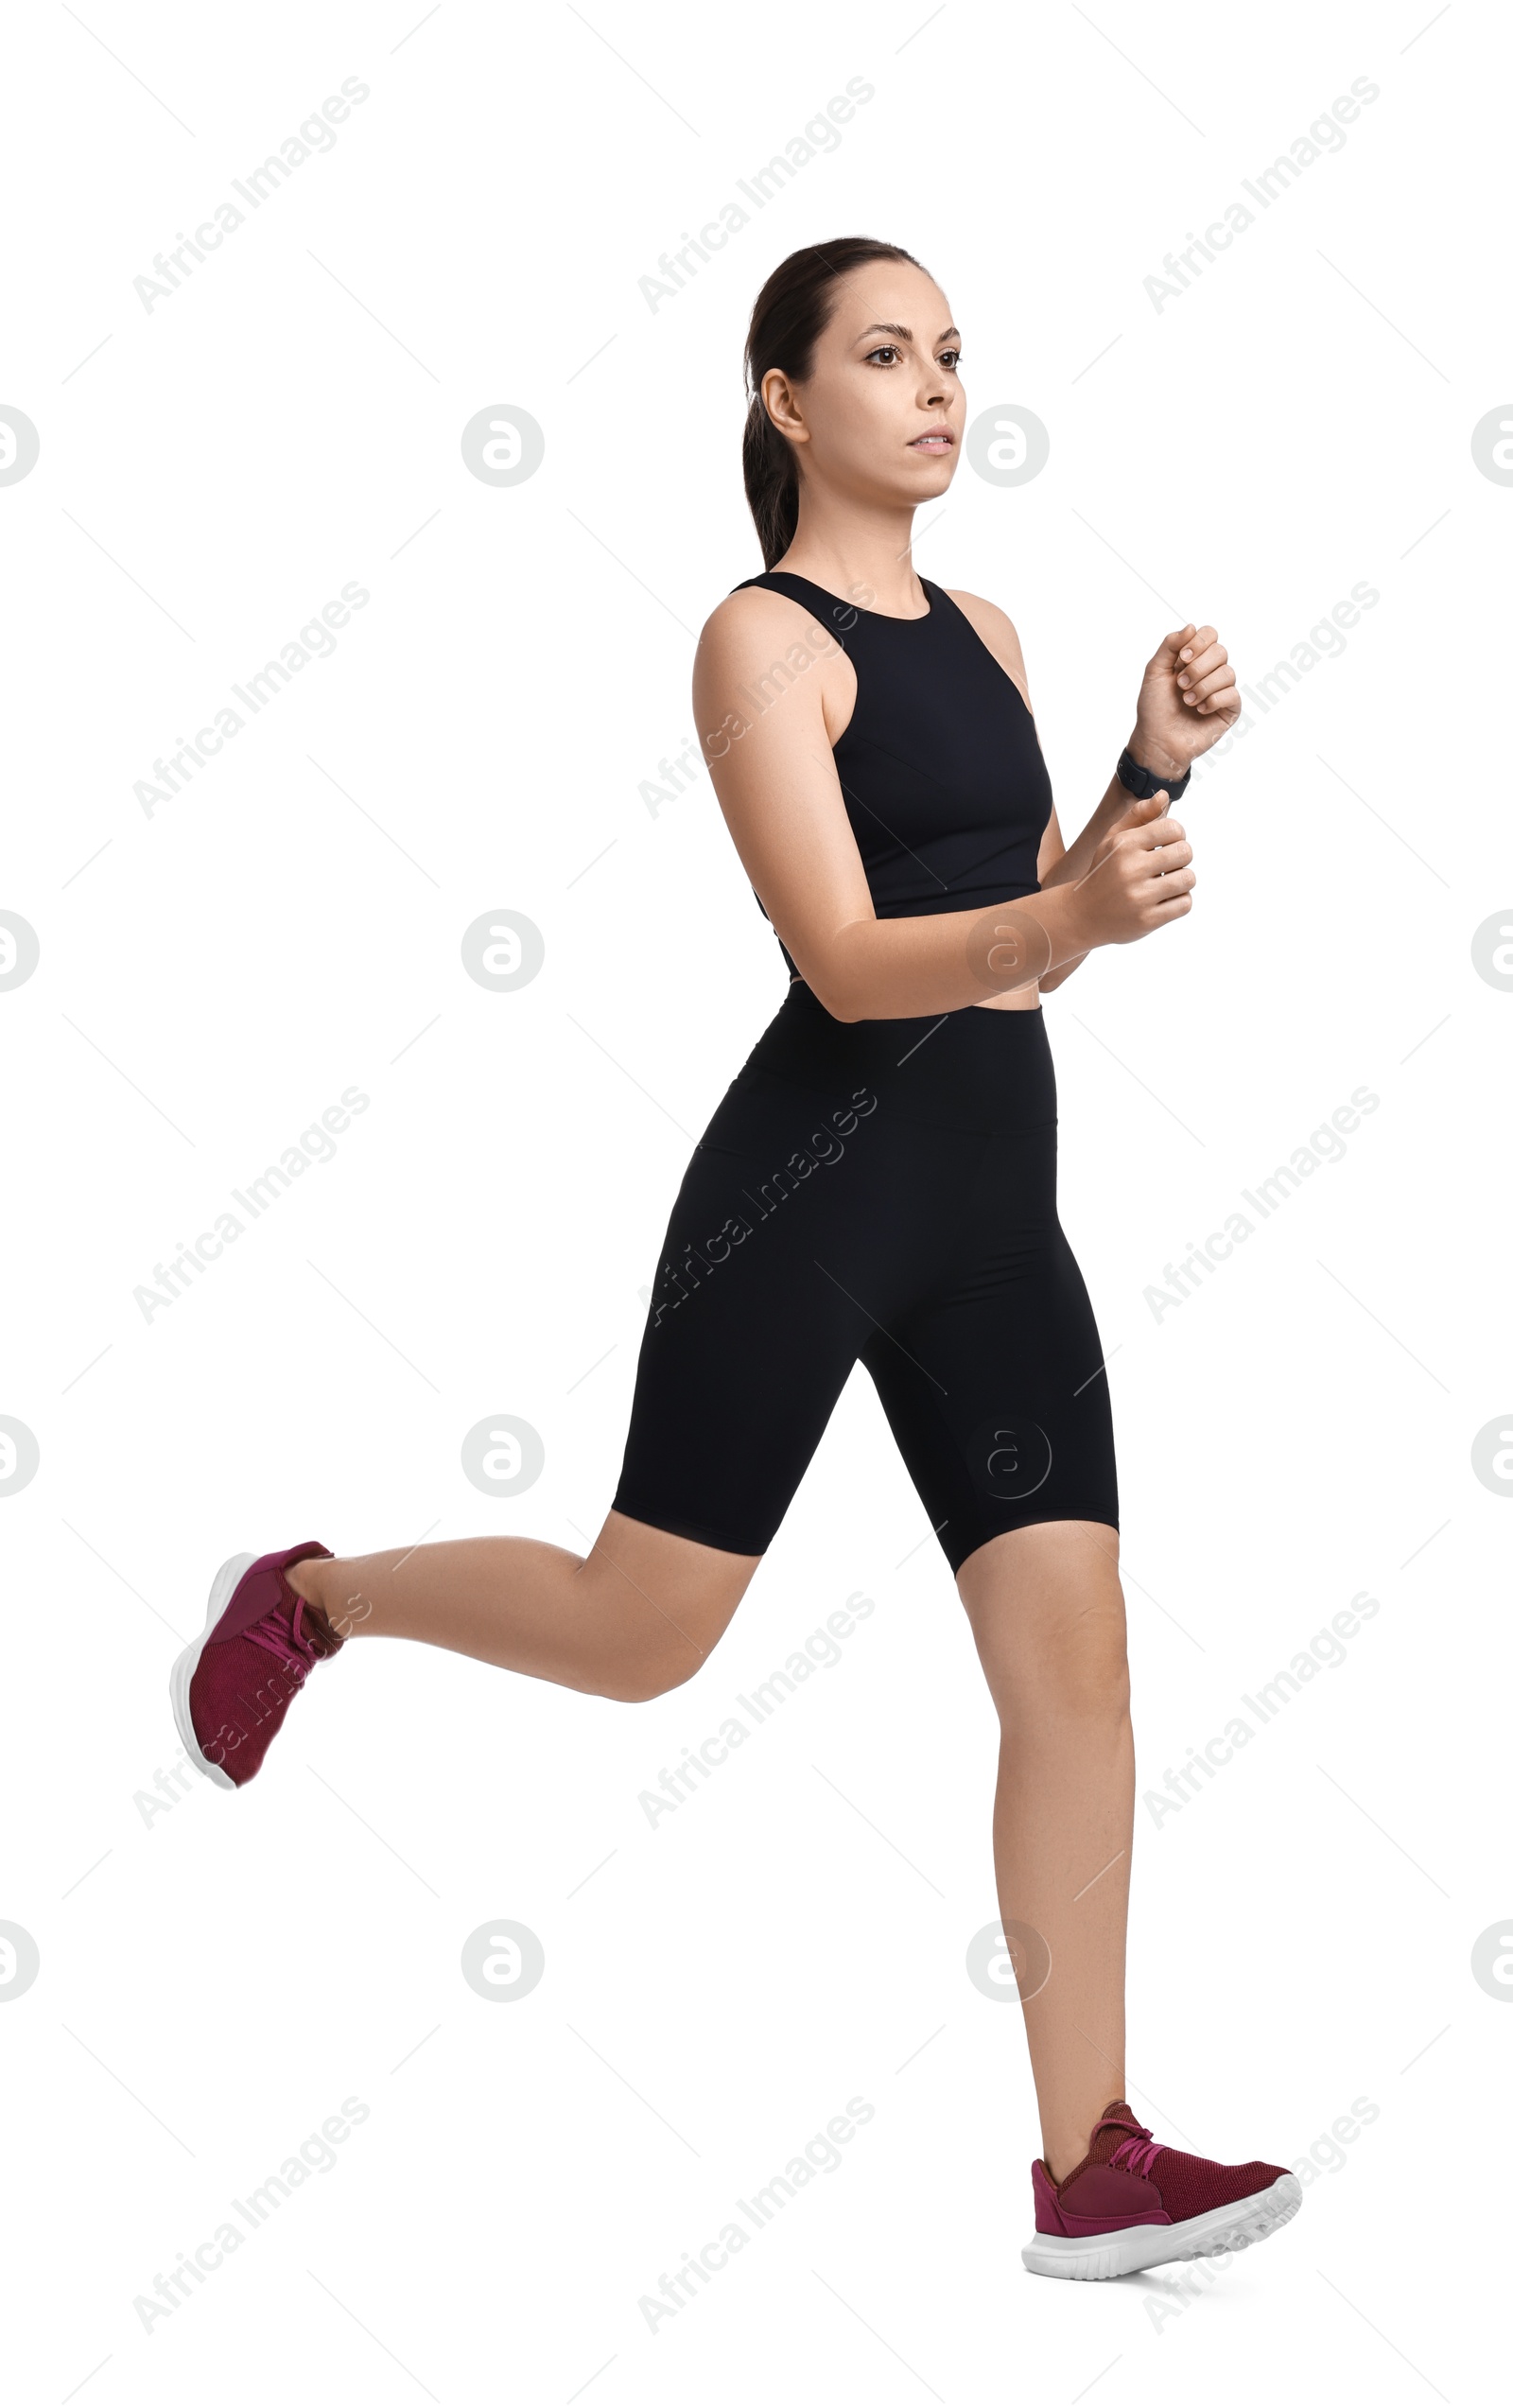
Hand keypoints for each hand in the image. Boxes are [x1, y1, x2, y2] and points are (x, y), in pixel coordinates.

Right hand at [1075, 790, 1195, 948]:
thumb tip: (1164, 796)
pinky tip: (1164, 900)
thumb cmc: (1103, 873)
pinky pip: (1185, 903)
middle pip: (1185, 852)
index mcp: (1124, 844)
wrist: (1081, 915)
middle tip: (1167, 866)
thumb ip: (1139, 815)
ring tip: (1166, 883)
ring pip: (1188, 879)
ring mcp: (1139, 896)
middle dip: (1180, 858)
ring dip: (1181, 881)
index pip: (1173, 829)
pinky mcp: (1147, 920)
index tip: (1166, 845)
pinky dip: (1179, 901)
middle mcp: (1131, 869)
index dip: (1176, 836)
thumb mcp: (1114, 840)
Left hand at [1128, 622, 1238, 778]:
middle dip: (1198, 667)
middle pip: (1221, 651)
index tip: (1181, 659)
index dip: (1199, 643)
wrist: (1157, 740)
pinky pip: (1232, 694)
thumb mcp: (1155, 671)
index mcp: (1194, 659)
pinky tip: (1200, 710)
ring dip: (1203, 686)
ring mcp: (1222, 690)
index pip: (1210, 635)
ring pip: (1228, 672)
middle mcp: (1211, 671)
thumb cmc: (1154, 708)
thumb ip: (1170, 645)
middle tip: (1181, 684)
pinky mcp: (1229, 709)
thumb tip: (1191, 627)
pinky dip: (1213, 701)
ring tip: (1187, 701)